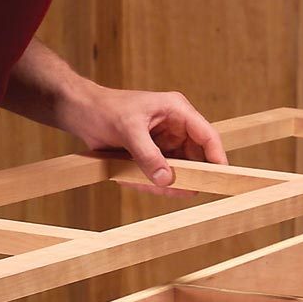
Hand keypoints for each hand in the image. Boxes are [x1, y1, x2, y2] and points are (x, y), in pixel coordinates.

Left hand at [59, 85, 227, 188]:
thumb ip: (148, 156)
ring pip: (176, 170)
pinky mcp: (152, 155)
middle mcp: (175, 127)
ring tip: (143, 180)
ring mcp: (164, 143)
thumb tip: (167, 179)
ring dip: (164, 182)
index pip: (207, 135)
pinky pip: (159, 175)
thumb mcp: (128, 130)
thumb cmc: (105, 109)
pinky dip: (150, 183)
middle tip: (182, 192)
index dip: (216, 157)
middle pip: (194, 157)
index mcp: (177, 110)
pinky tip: (135, 180)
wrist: (81, 113)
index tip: (220, 177)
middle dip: (187, 176)